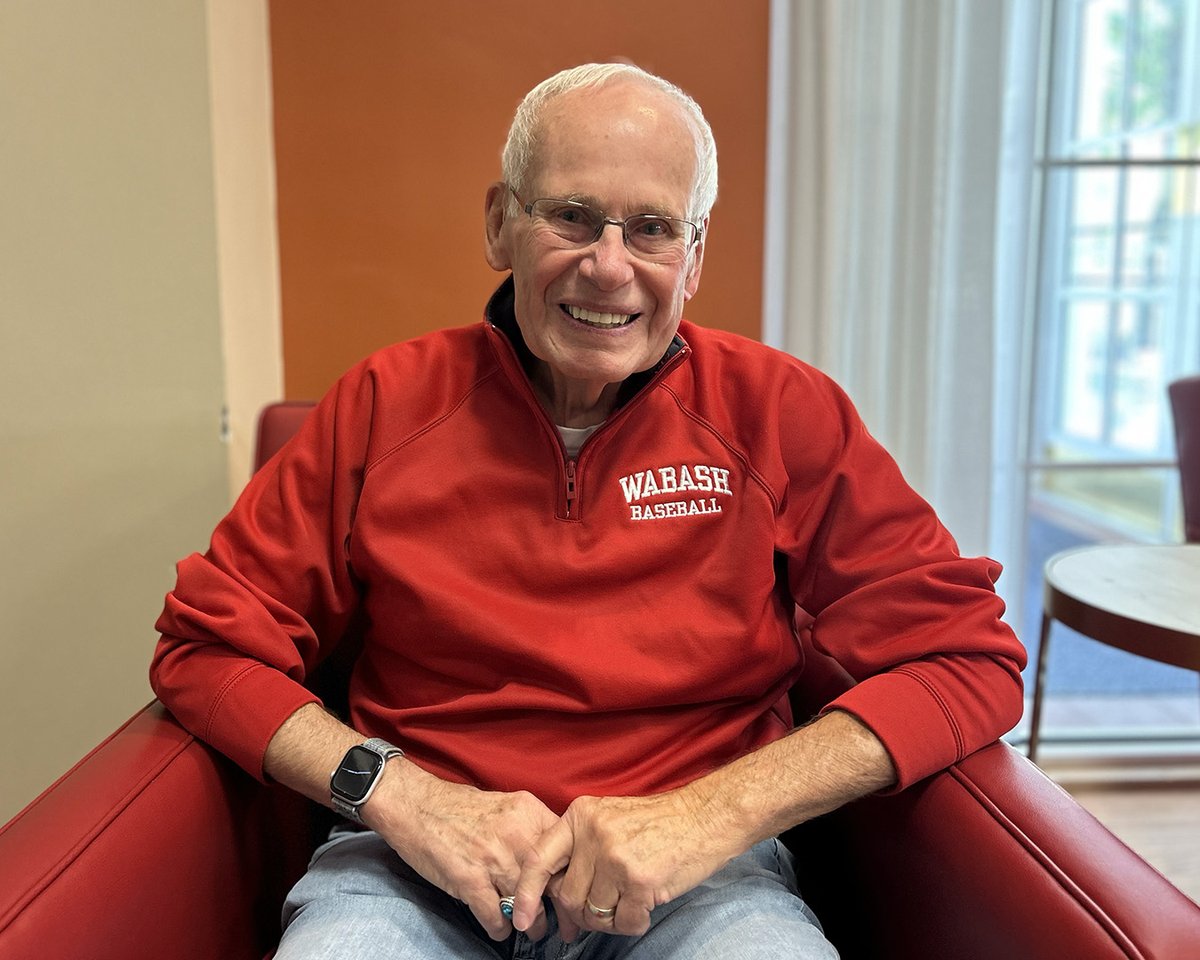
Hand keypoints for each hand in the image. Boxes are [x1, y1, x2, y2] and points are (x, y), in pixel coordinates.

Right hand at [364, 765, 559, 940]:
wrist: (415, 804)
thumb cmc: (458, 807)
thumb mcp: (507, 805)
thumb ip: (531, 828)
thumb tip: (554, 856)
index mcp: (529, 813)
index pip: (566, 852)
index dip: (573, 878)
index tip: (575, 893)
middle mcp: (516, 835)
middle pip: (552, 882)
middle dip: (560, 909)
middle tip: (563, 924)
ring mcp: (493, 859)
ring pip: (528, 905)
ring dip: (531, 923)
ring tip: (531, 929)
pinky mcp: (469, 880)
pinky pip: (495, 917)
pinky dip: (500, 928)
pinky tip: (500, 928)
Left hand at [512, 788, 740, 940]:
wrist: (705, 816)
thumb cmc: (658, 822)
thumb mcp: (608, 818)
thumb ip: (579, 847)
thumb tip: (553, 893)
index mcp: (580, 815)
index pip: (539, 858)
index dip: (526, 893)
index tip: (521, 918)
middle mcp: (593, 834)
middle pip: (568, 896)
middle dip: (581, 913)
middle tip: (599, 913)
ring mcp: (616, 857)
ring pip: (594, 913)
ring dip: (609, 919)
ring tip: (628, 903)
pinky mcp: (640, 880)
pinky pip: (623, 922)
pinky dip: (633, 922)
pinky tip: (644, 906)